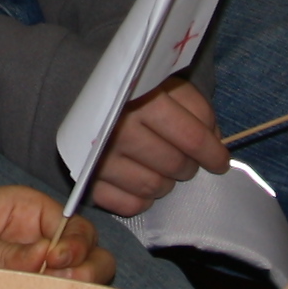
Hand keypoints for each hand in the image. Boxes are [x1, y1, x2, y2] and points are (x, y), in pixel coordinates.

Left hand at [0, 184, 117, 284]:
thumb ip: (0, 250)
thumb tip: (42, 260)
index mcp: (26, 212)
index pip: (77, 229)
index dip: (76, 246)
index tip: (55, 260)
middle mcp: (32, 241)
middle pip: (87, 258)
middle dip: (84, 272)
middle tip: (60, 283)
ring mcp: (22, 272)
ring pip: (69, 287)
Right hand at [83, 77, 226, 215]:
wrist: (67, 88)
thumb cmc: (126, 87)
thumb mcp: (164, 83)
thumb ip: (195, 108)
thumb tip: (215, 142)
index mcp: (142, 100)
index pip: (192, 139)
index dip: (213, 153)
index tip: (220, 161)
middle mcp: (120, 131)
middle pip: (176, 165)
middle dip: (189, 165)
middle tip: (185, 159)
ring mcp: (101, 159)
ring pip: (155, 187)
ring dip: (167, 182)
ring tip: (161, 167)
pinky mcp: (88, 180)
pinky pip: (129, 205)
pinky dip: (142, 198)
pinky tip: (141, 180)